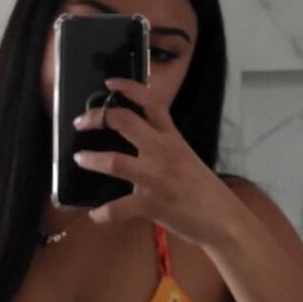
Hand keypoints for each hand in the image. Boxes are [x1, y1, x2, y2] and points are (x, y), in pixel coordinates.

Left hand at [71, 74, 237, 246]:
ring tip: (80, 158)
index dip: (129, 88)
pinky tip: (94, 214)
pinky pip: (119, 207)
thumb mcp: (185, 156)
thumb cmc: (202, 188)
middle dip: (99, 118)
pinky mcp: (152, 204)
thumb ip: (161, 145)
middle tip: (81, 121)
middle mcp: (163, 152)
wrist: (222, 219)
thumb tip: (136, 140)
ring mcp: (156, 178)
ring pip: (116, 162)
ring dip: (92, 159)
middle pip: (126, 122)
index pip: (152, 102)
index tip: (110, 83)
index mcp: (172, 138)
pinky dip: (103, 212)